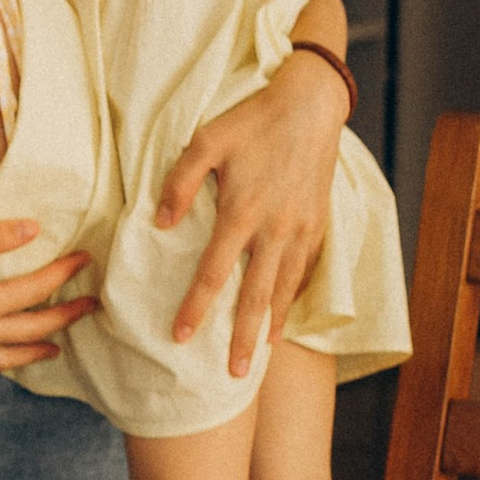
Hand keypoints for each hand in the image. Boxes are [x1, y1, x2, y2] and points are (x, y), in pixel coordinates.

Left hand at [154, 49, 348, 376]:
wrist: (311, 104)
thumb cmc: (252, 119)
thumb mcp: (206, 141)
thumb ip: (180, 183)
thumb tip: (160, 223)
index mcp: (242, 212)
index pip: (213, 273)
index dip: (197, 308)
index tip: (181, 338)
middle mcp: (274, 228)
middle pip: (255, 295)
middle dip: (243, 338)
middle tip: (234, 375)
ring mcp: (301, 228)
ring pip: (284, 288)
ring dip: (272, 324)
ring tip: (262, 355)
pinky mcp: (318, 222)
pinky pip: (305, 269)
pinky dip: (294, 296)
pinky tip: (285, 314)